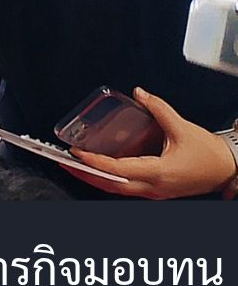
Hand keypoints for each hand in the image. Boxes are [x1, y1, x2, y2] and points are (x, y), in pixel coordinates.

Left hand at [68, 87, 237, 198]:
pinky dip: (109, 179)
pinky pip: (127, 188)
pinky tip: (98, 169)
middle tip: (63, 162)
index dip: (95, 163)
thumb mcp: (182, 128)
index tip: (76, 154)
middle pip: (111, 185)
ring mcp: (155, 192)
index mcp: (159, 173)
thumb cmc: (209, 153)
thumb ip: (159, 109)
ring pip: (118, 189)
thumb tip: (140, 93)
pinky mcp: (156, 191)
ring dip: (95, 178)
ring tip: (74, 165)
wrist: (228, 169)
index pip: (118, 170)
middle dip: (85, 175)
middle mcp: (154, 187)